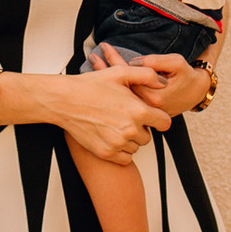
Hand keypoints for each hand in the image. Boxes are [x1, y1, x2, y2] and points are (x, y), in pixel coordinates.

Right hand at [40, 61, 170, 164]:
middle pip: (149, 136)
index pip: (164, 123)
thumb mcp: (120, 73)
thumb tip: (163, 82)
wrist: (66, 100)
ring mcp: (118, 143)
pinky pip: (125, 158)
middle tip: (126, 116)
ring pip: (136, 147)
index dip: (159, 118)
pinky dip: (122, 151)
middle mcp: (130, 130)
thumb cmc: (90, 86)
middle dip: (142, 127)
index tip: (151, 115)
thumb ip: (146, 75)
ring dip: (131, 139)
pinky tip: (112, 136)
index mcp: (137, 111)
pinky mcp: (106, 153)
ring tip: (116, 124)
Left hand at [91, 43, 209, 118]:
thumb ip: (155, 62)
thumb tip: (133, 62)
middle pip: (120, 87)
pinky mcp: (143, 111)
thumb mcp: (175, 62)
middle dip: (104, 70)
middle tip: (92, 56)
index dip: (115, 59)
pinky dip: (113, 88)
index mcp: (154, 95)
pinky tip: (101, 79)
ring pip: (120, 94)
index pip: (128, 75)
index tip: (104, 47)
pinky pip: (124, 98)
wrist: (195, 93)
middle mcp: (146, 105)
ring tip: (92, 64)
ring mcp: (143, 110)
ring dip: (105, 79)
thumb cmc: (186, 76)